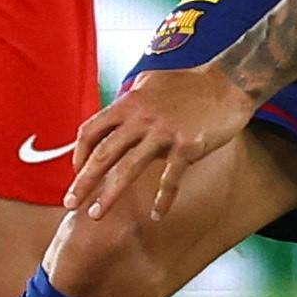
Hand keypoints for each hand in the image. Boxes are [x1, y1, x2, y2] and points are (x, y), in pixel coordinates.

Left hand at [66, 66, 253, 222]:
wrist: (227, 82)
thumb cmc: (188, 83)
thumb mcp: (149, 82)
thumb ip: (129, 99)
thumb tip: (114, 114)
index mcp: (129, 104)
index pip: (91, 130)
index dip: (79, 154)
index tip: (76, 172)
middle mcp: (140, 119)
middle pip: (103, 154)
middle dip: (83, 181)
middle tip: (69, 203)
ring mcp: (163, 133)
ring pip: (128, 169)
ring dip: (109, 195)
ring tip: (96, 214)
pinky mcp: (187, 146)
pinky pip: (170, 178)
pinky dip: (163, 199)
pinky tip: (157, 214)